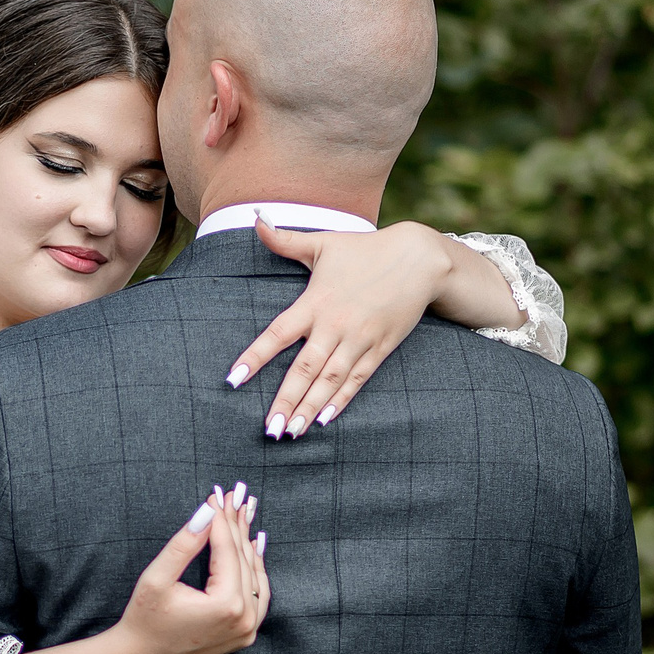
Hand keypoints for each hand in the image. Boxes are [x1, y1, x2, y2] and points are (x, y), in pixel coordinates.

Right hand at [111, 485, 270, 653]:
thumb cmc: (143, 620)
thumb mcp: (157, 578)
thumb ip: (184, 544)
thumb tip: (206, 512)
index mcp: (226, 605)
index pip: (227, 551)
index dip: (221, 519)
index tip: (218, 493)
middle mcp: (244, 619)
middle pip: (242, 560)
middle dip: (235, 525)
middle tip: (235, 495)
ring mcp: (248, 629)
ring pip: (254, 576)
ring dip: (247, 544)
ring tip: (245, 513)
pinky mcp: (245, 635)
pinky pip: (258, 596)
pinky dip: (255, 571)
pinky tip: (254, 547)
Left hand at [224, 218, 453, 438]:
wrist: (419, 258)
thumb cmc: (366, 250)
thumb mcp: (324, 243)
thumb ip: (286, 240)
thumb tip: (256, 220)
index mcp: (315, 302)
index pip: (277, 334)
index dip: (254, 358)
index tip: (233, 379)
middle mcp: (335, 325)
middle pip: (304, 369)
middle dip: (285, 400)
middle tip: (268, 429)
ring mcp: (359, 340)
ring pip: (329, 381)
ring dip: (309, 408)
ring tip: (290, 432)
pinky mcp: (379, 349)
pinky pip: (357, 380)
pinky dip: (341, 401)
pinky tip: (324, 421)